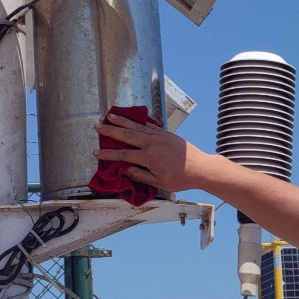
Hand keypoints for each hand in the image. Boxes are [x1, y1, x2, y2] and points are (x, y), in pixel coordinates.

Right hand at [93, 114, 213, 191]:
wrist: (201, 168)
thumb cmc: (181, 179)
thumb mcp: (159, 183)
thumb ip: (141, 176)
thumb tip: (126, 170)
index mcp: (149, 158)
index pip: (124, 155)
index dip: (109, 154)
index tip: (97, 152)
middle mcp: (153, 144)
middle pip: (127, 135)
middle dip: (110, 130)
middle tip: (97, 126)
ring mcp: (160, 136)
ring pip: (137, 126)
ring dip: (122, 120)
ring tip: (110, 115)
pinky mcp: (166, 133)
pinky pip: (149, 125)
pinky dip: (138, 120)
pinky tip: (132, 117)